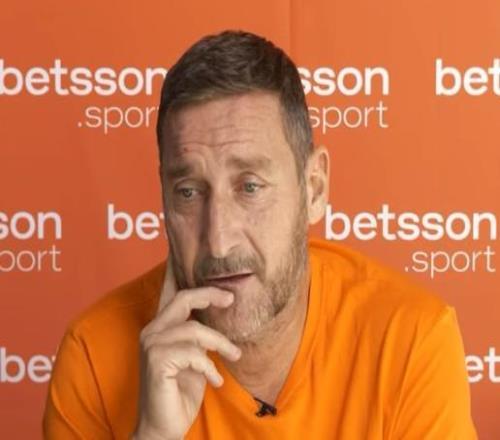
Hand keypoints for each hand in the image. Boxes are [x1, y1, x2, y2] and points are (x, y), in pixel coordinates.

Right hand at [132, 256, 240, 439]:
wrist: (163, 426)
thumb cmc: (181, 389)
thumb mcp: (196, 357)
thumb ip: (200, 335)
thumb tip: (222, 313)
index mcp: (162, 326)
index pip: (170, 290)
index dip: (175, 267)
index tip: (179, 245)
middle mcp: (152, 330)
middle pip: (185, 298)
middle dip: (211, 294)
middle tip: (232, 299)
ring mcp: (151, 345)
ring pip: (196, 331)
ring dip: (221, 344)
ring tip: (234, 357)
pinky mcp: (156, 362)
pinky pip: (194, 354)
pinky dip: (210, 368)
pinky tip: (216, 380)